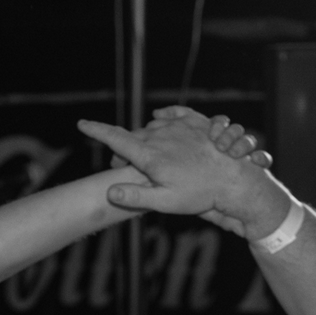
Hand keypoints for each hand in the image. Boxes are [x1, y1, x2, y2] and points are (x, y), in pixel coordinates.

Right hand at [80, 108, 286, 239]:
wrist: (234, 179)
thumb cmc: (200, 194)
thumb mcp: (165, 202)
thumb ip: (135, 196)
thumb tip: (109, 191)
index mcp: (150, 156)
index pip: (115, 139)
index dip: (96, 130)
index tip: (81, 123)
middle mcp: (160, 136)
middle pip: (132, 137)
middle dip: (125, 150)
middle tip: (125, 168)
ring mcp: (178, 125)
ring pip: (151, 127)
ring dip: (145, 139)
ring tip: (150, 156)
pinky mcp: (194, 120)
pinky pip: (172, 112)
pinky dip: (163, 117)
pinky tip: (160, 121)